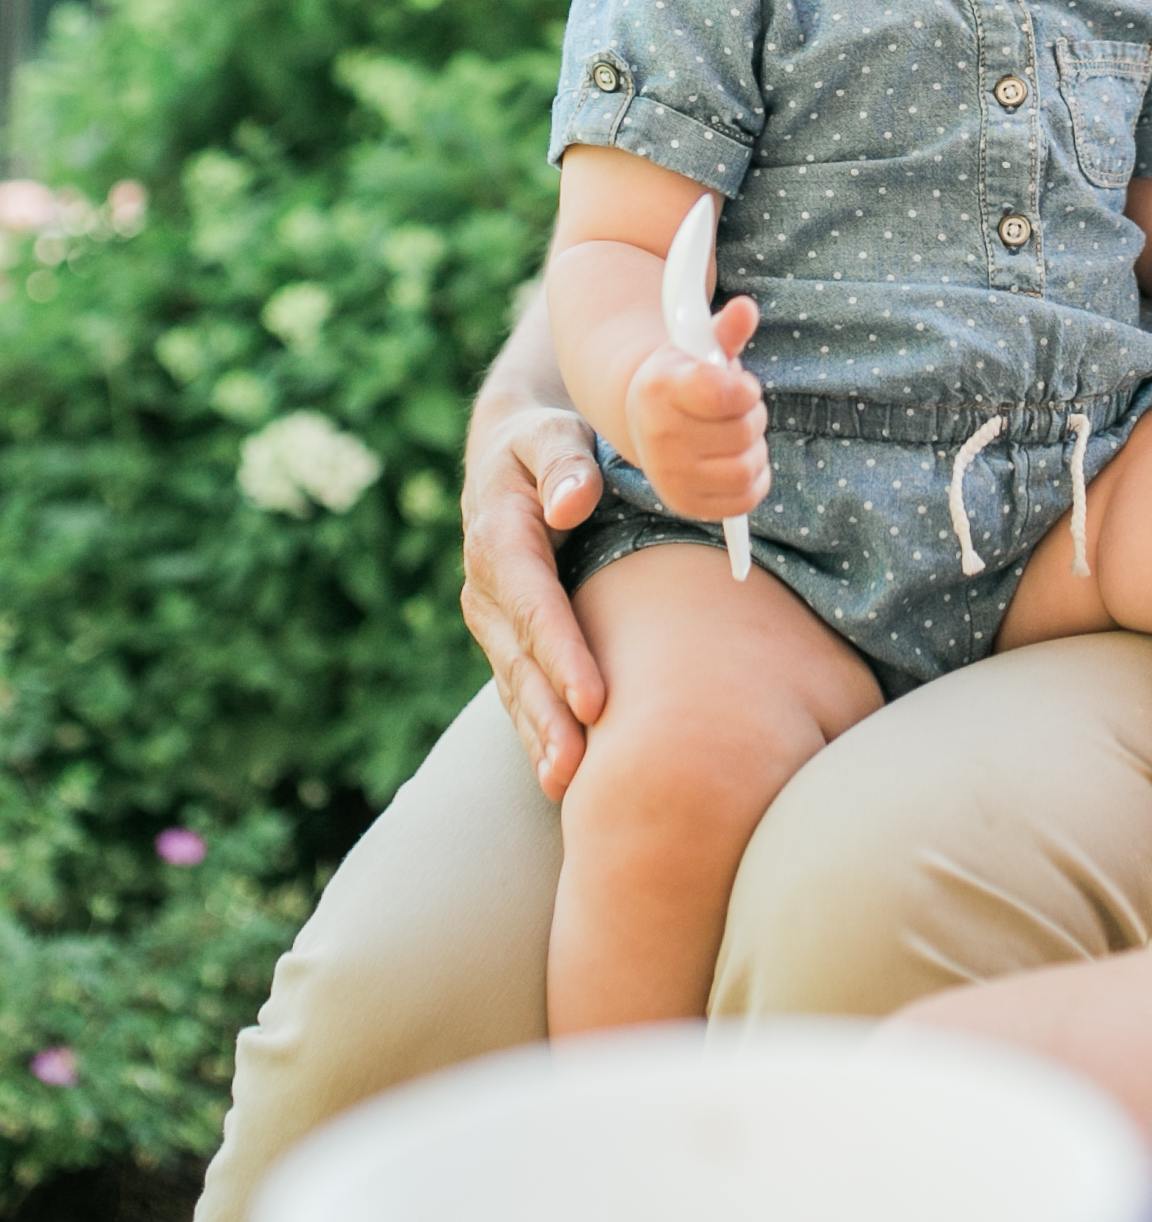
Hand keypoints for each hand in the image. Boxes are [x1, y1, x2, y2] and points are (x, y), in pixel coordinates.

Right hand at [462, 399, 608, 801]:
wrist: (509, 457)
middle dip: (548, 717)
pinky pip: (518, 690)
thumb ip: (565, 462)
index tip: (595, 700)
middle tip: (578, 769)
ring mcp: (491, 620)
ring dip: (539, 737)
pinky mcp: (504, 639)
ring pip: (515, 685)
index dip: (562, 654)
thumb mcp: (552, 433)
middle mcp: (486, 588)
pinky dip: (536, 732)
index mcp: (499, 538)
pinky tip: (561, 776)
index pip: (534, 604)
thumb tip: (574, 500)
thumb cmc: (545, 441)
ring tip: (568, 788)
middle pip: (520, 661)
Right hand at [623, 297, 769, 520]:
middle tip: (736, 409)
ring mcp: (669, 474)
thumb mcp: (699, 346)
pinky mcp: (685, 503)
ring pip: (747, 467)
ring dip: (754, 447)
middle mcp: (658, 434)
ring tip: (735, 434)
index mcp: (660, 387)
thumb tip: (747, 309)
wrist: (644, 418)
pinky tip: (736, 459)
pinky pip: (745, 498)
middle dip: (752, 414)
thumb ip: (726, 329)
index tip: (740, 386)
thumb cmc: (683, 378)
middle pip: (745, 430)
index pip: (725, 394)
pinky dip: (754, 479)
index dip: (745, 389)